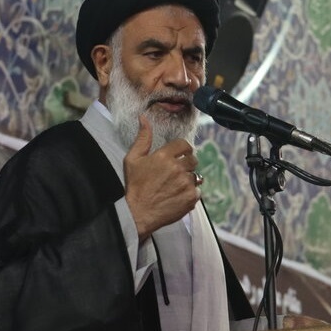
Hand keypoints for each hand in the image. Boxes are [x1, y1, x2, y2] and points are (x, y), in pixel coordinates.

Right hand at [123, 114, 203, 240]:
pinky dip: (190, 193)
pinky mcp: (191, 198)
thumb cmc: (134, 186)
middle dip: (186, 164)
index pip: (184, 145)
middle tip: (175, 173)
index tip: (178, 155)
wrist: (137, 213)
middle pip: (193, 159)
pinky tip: (177, 196)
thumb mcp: (133, 159)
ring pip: (195, 176)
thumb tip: (144, 118)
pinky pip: (197, 191)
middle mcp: (178, 168)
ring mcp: (186, 183)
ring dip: (187, 179)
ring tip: (174, 186)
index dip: (182, 150)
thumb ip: (143, 138)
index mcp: (164, 156)